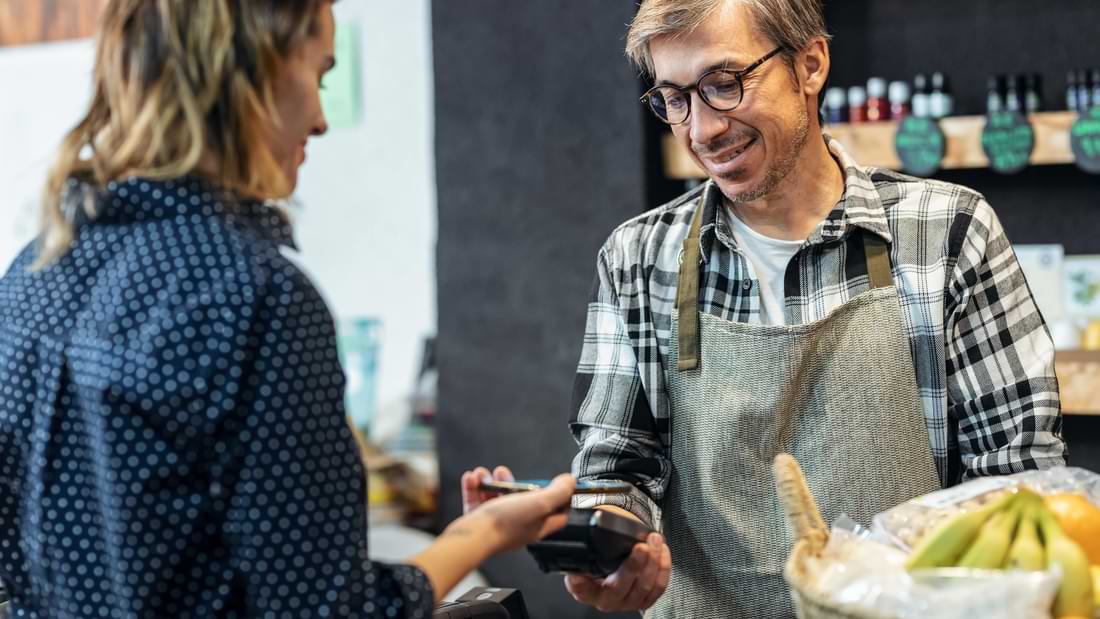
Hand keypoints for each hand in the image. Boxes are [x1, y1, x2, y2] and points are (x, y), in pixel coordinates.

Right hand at [450, 472, 574, 554]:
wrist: (472, 537)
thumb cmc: (505, 523)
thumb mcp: (539, 503)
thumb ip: (558, 492)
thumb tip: (571, 481)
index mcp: (537, 526)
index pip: (557, 513)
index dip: (560, 497)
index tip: (556, 483)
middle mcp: (519, 526)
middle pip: (523, 500)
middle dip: (513, 482)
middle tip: (503, 472)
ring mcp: (498, 524)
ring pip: (497, 497)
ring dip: (489, 481)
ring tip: (483, 474)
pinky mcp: (479, 522)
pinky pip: (477, 500)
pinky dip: (474, 487)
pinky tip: (471, 478)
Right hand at [563, 530, 670, 611]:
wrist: (613, 567)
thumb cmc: (598, 561)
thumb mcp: (585, 557)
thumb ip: (580, 556)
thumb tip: (576, 555)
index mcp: (587, 592)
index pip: (581, 588)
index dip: (581, 581)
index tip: (583, 571)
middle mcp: (607, 600)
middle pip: (621, 586)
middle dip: (634, 564)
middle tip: (640, 547)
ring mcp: (628, 602)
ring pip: (644, 586)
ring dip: (653, 561)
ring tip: (653, 540)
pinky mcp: (646, 600)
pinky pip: (659, 587)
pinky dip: (663, 567)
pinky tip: (661, 550)